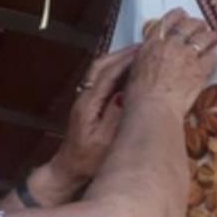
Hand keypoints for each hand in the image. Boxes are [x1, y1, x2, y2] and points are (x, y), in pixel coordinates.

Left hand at [49, 44, 140, 185]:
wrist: (69, 170)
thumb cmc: (87, 161)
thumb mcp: (104, 143)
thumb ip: (113, 117)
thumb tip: (125, 94)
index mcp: (88, 104)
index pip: (108, 74)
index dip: (127, 60)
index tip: (145, 51)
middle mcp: (84, 96)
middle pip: (102, 65)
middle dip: (124, 54)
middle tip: (147, 46)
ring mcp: (85, 98)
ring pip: (101, 69)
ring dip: (120, 59)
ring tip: (140, 54)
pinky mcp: (90, 103)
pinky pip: (103, 78)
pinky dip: (117, 69)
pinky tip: (131, 71)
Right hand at [126, 8, 216, 116]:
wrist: (152, 108)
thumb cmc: (139, 97)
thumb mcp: (135, 70)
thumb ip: (147, 58)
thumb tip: (152, 57)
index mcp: (152, 44)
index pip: (167, 21)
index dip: (178, 16)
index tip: (182, 15)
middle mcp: (171, 46)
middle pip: (188, 26)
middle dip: (197, 24)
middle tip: (201, 26)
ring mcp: (187, 57)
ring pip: (204, 38)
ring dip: (210, 36)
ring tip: (214, 36)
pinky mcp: (200, 70)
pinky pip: (212, 58)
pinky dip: (214, 56)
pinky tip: (215, 57)